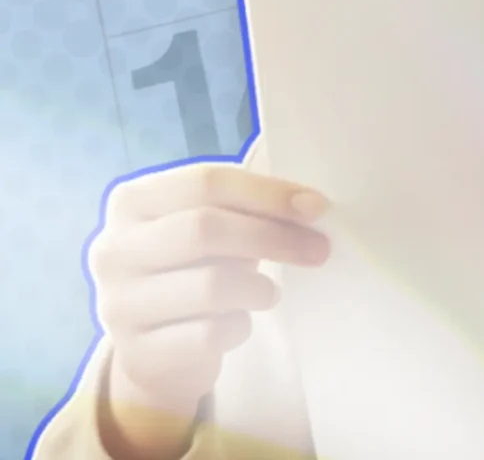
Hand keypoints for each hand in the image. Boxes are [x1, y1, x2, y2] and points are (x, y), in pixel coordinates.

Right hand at [88, 165, 330, 459]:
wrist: (157, 350)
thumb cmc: (195, 270)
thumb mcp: (208, 227)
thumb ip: (246, 202)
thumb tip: (309, 197)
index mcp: (130, 203)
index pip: (205, 183)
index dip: (267, 192)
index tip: (317, 207)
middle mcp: (112, 250)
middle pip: (205, 229)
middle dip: (273, 237)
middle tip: (319, 249)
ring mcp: (117, 304)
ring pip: (211, 285)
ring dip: (258, 288)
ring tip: (267, 293)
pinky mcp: (137, 353)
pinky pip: (210, 334)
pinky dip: (239, 327)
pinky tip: (238, 323)